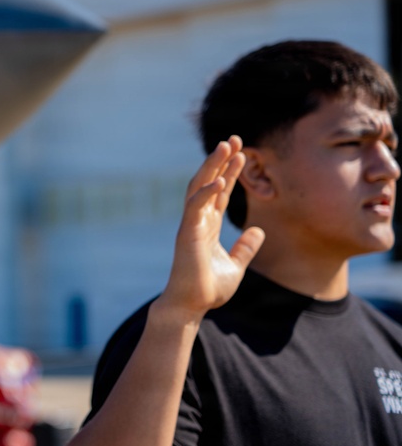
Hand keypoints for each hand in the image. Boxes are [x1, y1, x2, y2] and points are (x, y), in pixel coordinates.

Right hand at [158, 136, 264, 316]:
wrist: (191, 305)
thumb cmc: (209, 288)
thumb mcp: (236, 265)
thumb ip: (246, 247)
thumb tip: (258, 231)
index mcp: (209, 225)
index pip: (220, 192)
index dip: (230, 171)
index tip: (242, 153)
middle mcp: (198, 220)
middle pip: (208, 182)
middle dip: (220, 161)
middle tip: (233, 139)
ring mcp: (191, 225)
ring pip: (199, 188)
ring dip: (212, 167)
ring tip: (225, 147)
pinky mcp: (187, 233)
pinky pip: (196, 207)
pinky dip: (207, 192)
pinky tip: (220, 180)